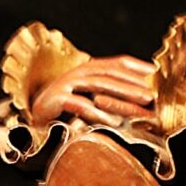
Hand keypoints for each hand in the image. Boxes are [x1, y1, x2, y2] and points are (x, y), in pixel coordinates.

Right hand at [30, 55, 155, 126]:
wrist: (32, 122)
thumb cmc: (63, 113)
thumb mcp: (88, 100)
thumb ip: (106, 95)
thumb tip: (137, 99)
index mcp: (86, 69)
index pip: (115, 63)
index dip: (135, 67)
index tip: (154, 74)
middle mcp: (77, 72)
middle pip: (110, 74)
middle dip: (132, 85)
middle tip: (151, 96)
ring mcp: (66, 84)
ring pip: (99, 87)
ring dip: (121, 97)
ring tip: (139, 107)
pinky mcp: (56, 99)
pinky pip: (80, 105)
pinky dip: (97, 113)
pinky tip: (112, 122)